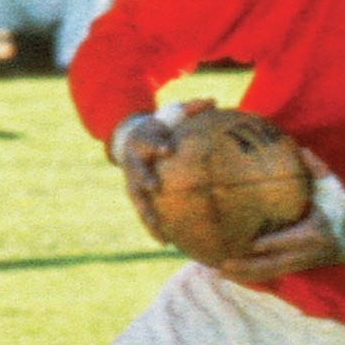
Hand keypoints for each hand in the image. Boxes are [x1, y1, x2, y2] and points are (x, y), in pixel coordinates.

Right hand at [113, 98, 214, 240]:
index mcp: (144, 140)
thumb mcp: (172, 113)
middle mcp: (134, 161)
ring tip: (158, 230)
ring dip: (146, 214)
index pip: (149, 141)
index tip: (168, 150)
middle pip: (137, 171)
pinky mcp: (135, 194)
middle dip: (145, 178)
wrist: (130, 137)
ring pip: (137, 199)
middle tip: (156, 187)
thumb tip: (214, 101)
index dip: (157, 145)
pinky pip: (143, 212)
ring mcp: (131, 180)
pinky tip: (165, 242)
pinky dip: (152, 227)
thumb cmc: (161, 126)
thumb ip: (192, 109)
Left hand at [216, 147, 341, 283]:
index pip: (291, 240)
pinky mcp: (297, 268)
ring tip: (220, 272)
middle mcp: (305, 253)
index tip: (251, 244)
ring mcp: (301, 263)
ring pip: (270, 273)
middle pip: (273, 264)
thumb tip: (300, 148)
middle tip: (223, 264)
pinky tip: (233, 275)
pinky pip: (272, 274)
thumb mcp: (334, 187)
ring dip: (245, 275)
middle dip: (249, 266)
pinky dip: (252, 276)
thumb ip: (317, 169)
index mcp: (314, 232)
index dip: (272, 244)